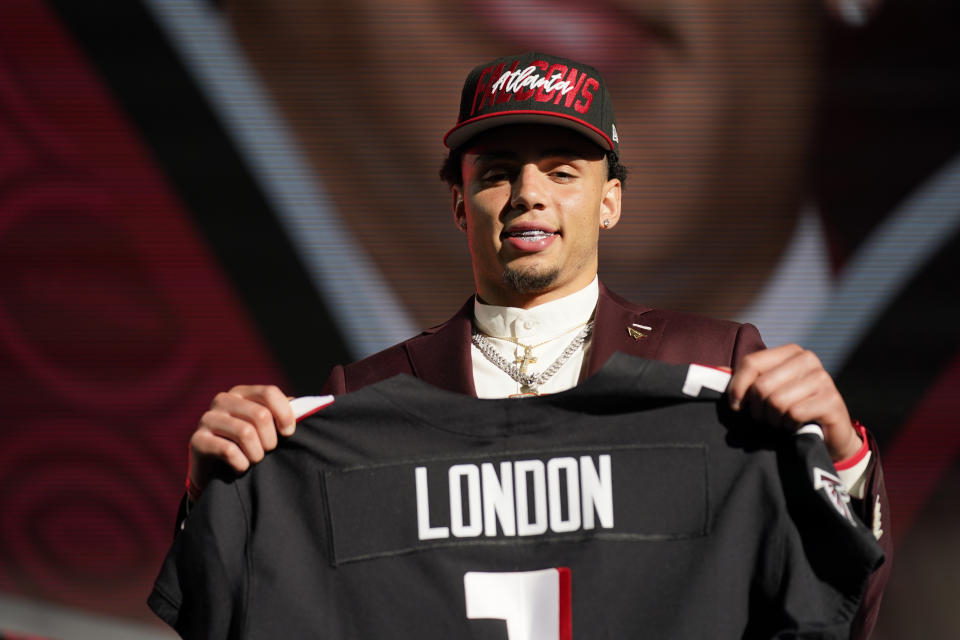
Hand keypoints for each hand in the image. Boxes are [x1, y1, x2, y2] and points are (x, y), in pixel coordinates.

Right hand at [187, 385, 295, 500]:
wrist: (216, 473)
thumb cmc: (249, 447)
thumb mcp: (267, 428)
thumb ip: (284, 414)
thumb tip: (307, 408)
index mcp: (242, 392)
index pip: (270, 392)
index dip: (285, 414)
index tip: (289, 433)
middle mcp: (223, 400)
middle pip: (260, 415)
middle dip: (271, 440)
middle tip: (268, 451)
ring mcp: (207, 418)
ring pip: (245, 433)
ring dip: (257, 454)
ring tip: (254, 460)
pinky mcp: (197, 440)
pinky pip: (228, 450)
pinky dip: (242, 463)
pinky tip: (241, 467)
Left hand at [726, 344, 860, 461]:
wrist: (828, 436)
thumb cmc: (790, 410)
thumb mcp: (765, 392)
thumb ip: (742, 380)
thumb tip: (713, 370)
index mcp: (789, 352)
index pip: (750, 362)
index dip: (737, 388)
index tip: (736, 406)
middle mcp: (808, 359)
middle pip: (761, 385)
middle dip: (757, 409)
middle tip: (765, 418)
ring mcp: (823, 379)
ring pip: (776, 401)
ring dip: (773, 420)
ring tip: (780, 422)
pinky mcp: (832, 400)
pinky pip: (794, 413)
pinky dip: (788, 426)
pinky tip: (794, 427)